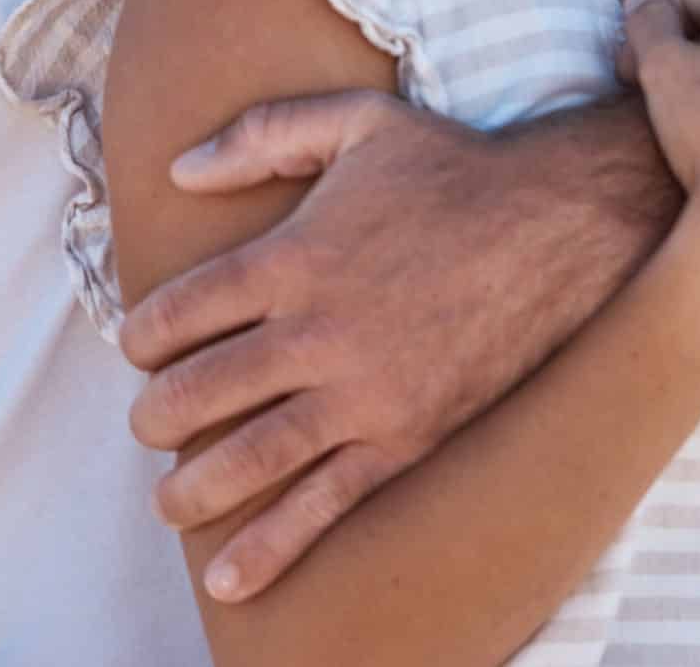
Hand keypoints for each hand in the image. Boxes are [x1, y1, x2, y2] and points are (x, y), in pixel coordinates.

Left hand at [120, 92, 620, 601]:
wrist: (562, 227)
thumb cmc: (453, 170)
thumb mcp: (355, 122)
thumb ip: (263, 133)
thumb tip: (180, 168)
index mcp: (294, 255)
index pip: (182, 311)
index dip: (142, 336)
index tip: (138, 348)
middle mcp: (318, 331)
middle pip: (201, 390)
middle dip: (155, 416)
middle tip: (148, 423)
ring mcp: (363, 393)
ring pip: (250, 457)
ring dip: (193, 490)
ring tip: (169, 503)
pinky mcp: (407, 438)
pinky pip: (327, 503)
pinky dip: (272, 546)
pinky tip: (228, 578)